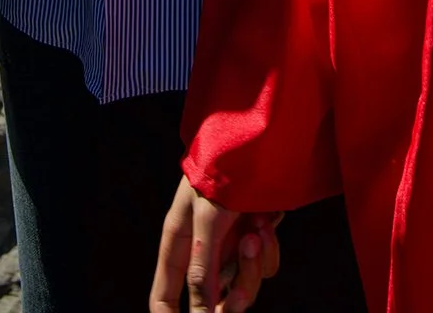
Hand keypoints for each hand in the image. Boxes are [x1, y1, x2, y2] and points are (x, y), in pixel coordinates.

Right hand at [151, 175, 280, 311]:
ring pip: (244, 286)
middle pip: (212, 302)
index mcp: (178, 246)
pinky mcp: (256, 238)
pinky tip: (266, 221)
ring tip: (256, 231)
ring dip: (253, 266)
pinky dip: (269, 250)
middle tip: (241, 296)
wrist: (258, 136)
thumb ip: (202, 266)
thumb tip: (202, 312)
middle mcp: (203, 252)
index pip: (163, 298)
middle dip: (231, 300)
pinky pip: (265, 265)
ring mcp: (231, 246)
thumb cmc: (220, 169)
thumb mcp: (207, 217)